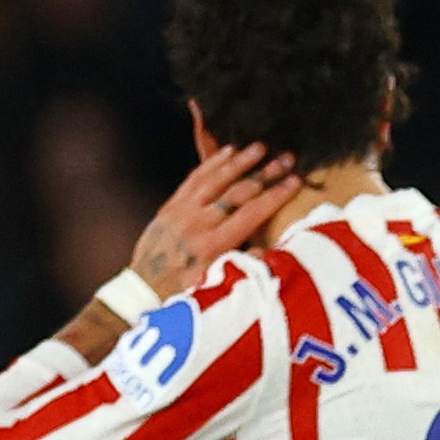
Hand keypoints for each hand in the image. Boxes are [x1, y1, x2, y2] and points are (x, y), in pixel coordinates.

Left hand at [128, 143, 298, 295]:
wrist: (143, 289)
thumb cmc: (183, 292)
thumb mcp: (214, 286)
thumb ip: (242, 266)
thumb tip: (270, 251)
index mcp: (213, 246)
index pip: (251, 214)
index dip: (275, 196)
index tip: (296, 181)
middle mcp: (198, 224)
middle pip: (237, 192)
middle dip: (264, 174)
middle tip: (286, 159)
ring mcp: (182, 212)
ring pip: (215, 179)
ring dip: (239, 162)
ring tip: (261, 147)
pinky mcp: (170, 206)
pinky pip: (193, 179)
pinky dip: (211, 163)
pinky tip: (227, 151)